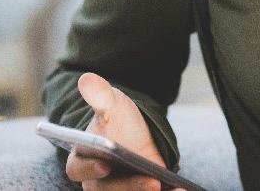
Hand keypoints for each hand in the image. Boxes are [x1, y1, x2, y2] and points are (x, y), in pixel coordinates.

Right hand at [65, 73, 183, 190]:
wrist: (138, 134)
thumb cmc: (117, 121)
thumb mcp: (111, 105)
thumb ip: (99, 95)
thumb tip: (87, 79)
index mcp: (82, 159)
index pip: (78, 168)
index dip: (90, 169)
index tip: (105, 166)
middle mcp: (97, 182)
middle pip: (108, 190)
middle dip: (131, 187)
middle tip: (152, 183)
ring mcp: (119, 189)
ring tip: (171, 188)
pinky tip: (180, 188)